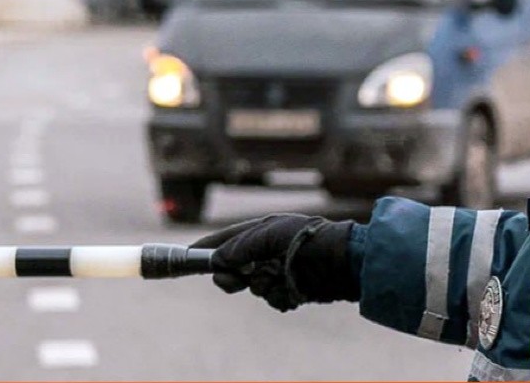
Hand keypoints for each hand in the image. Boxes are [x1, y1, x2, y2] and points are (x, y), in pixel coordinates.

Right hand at [192, 214, 357, 311]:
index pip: (229, 238)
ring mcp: (280, 270)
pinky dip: (278, 297)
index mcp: (265, 231)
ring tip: (277, 279)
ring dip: (261, 285)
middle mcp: (270, 250)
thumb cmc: (306, 240)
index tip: (188, 255)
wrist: (341, 263)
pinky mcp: (291, 289)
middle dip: (232, 276)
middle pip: (235, 267)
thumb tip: (218, 260)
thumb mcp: (268, 235)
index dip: (209, 247)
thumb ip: (239, 247)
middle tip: (233, 280)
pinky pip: (272, 298)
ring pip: (253, 286)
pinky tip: (292, 290)